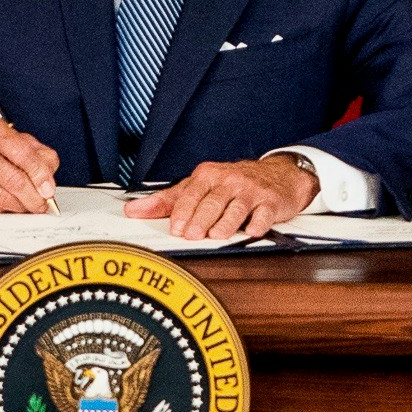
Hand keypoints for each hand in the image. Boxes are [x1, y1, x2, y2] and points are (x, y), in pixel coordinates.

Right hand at [0, 113, 59, 212]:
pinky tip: (3, 202)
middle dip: (33, 197)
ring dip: (20, 206)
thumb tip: (49, 177)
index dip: (40, 174)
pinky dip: (2, 209)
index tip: (49, 189)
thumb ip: (35, 152)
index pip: (22, 152)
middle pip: (14, 180)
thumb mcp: (9, 140)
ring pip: (3, 198)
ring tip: (27, 205)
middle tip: (42, 204)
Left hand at [127, 155, 320, 238]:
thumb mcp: (198, 187)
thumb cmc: (233, 184)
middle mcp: (229, 181)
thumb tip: (133, 210)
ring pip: (236, 208)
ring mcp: (250, 191)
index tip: (176, 229)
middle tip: (192, 235)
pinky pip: (264, 213)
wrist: (278, 175)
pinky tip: (253, 230)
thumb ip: (167, 200)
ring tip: (217, 235)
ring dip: (226, 223)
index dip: (183, 212)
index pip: (191, 194)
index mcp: (207, 176)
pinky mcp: (270, 202)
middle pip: (212, 202)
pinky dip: (259, 223)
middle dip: (201, 219)